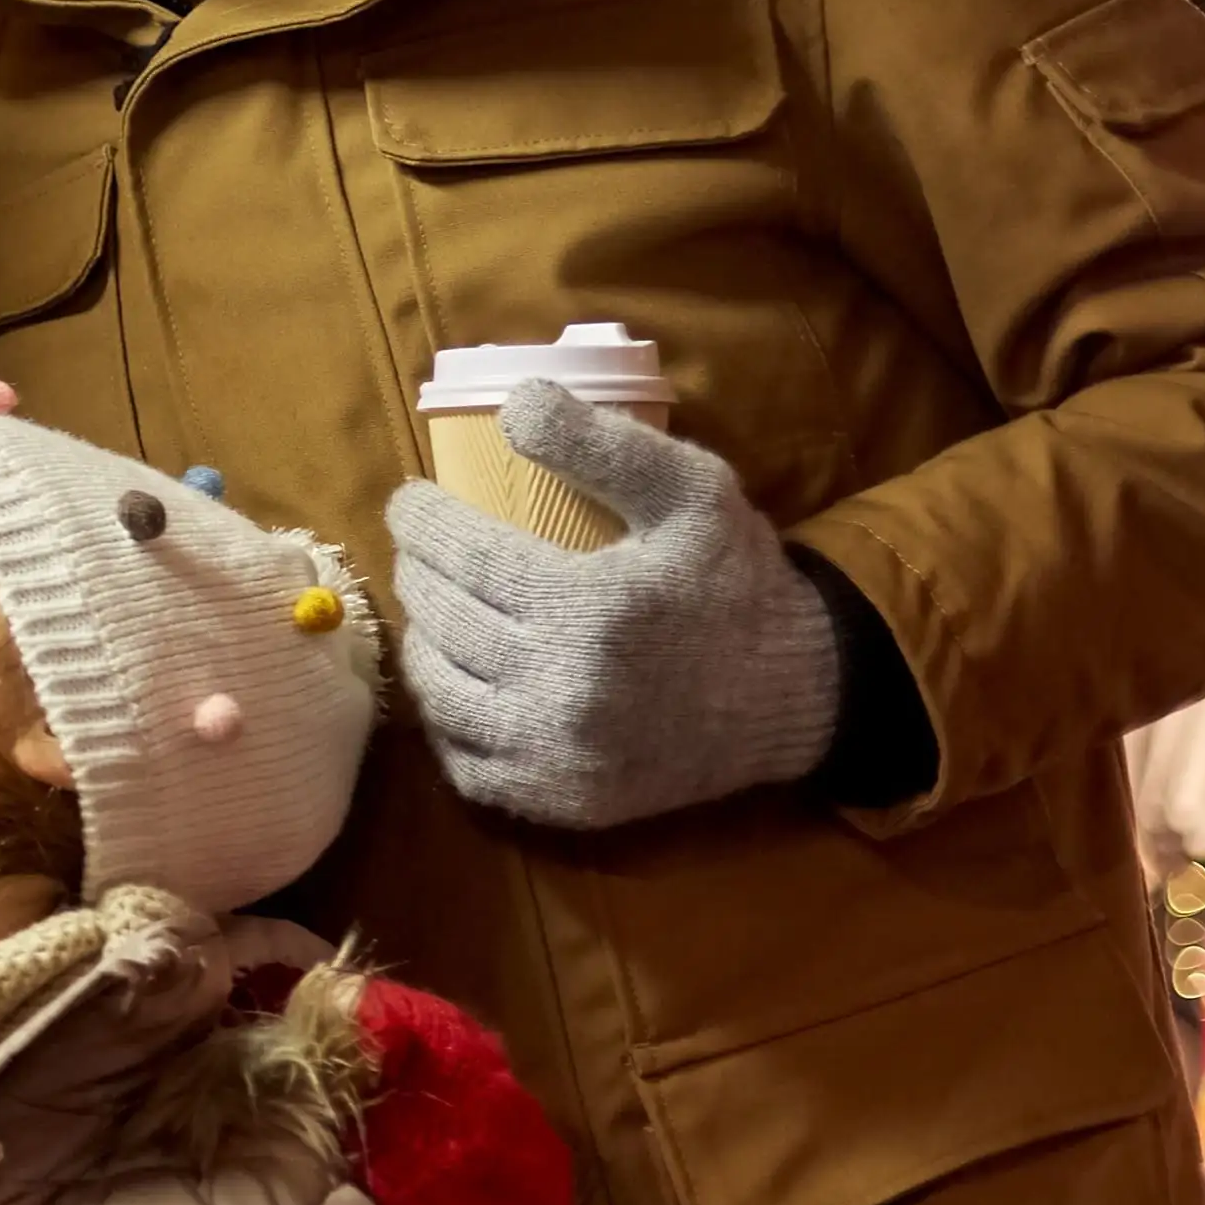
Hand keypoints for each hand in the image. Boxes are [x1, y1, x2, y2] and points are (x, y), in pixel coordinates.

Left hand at [388, 378, 841, 829]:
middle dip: (417, 574)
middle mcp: (565, 689)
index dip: (422, 521)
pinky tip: (458, 679)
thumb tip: (512, 404)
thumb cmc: (736, 579)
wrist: (796, 691)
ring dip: (422, 643)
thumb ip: (603, 443)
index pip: (464, 555)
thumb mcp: (692, 488)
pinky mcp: (565, 801)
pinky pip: (468, 764)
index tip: (409, 501)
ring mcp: (561, 756)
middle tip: (420, 549)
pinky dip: (448, 721)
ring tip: (431, 607)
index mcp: (591, 607)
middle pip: (445, 621)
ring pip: (440, 694)